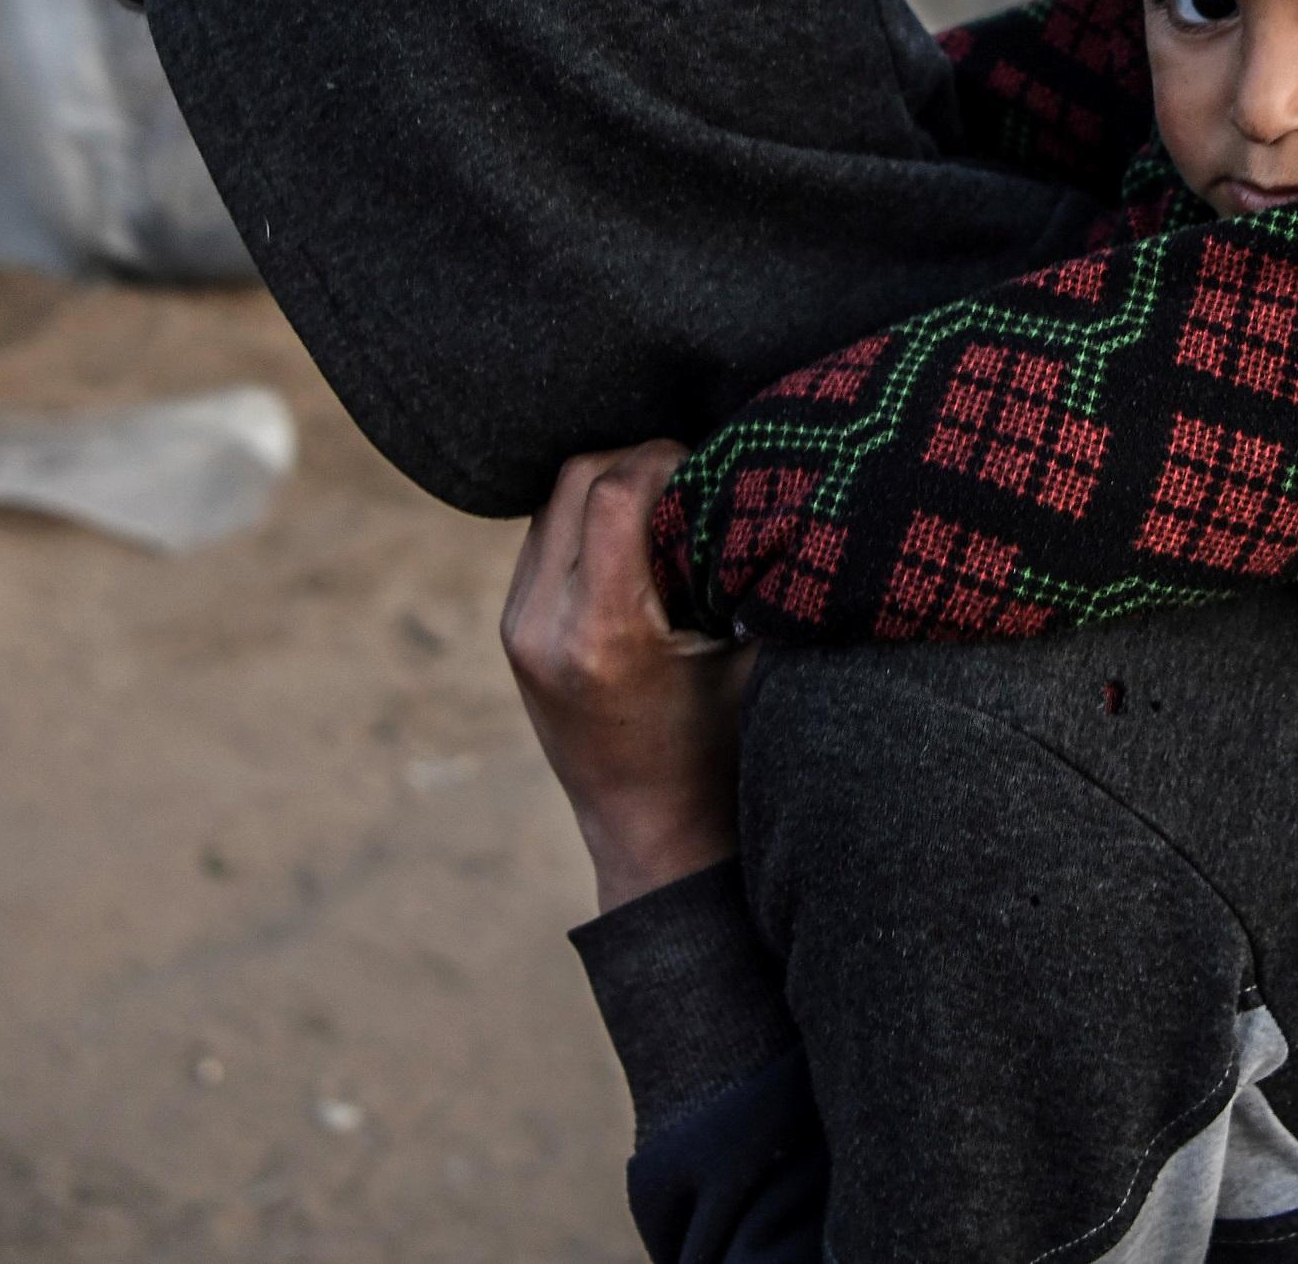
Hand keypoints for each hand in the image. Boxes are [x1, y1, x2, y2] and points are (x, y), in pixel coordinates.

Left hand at [500, 440, 754, 913]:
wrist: (656, 839)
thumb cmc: (725, 755)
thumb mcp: (756, 662)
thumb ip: (757, 574)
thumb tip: (784, 488)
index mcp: (602, 634)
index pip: (616, 490)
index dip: (671, 459)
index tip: (719, 470)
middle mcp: (542, 626)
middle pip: (577, 478)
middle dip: (642, 462)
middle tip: (700, 482)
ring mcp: (517, 628)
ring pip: (555, 500)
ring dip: (613, 488)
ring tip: (674, 512)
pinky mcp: (513, 630)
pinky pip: (546, 536)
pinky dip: (592, 520)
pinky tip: (644, 545)